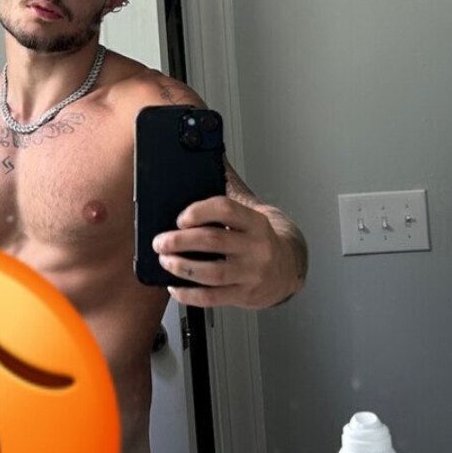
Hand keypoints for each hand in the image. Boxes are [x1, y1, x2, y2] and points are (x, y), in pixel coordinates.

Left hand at [152, 196, 299, 309]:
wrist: (291, 267)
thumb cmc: (262, 238)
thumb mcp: (251, 212)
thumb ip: (229, 189)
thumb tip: (210, 154)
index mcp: (255, 222)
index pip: (225, 209)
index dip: (198, 211)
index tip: (180, 218)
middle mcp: (256, 247)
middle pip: (213, 241)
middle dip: (180, 241)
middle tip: (160, 241)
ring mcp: (251, 273)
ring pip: (212, 272)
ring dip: (182, 267)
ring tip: (165, 261)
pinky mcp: (245, 295)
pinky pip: (212, 298)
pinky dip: (189, 294)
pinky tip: (175, 287)